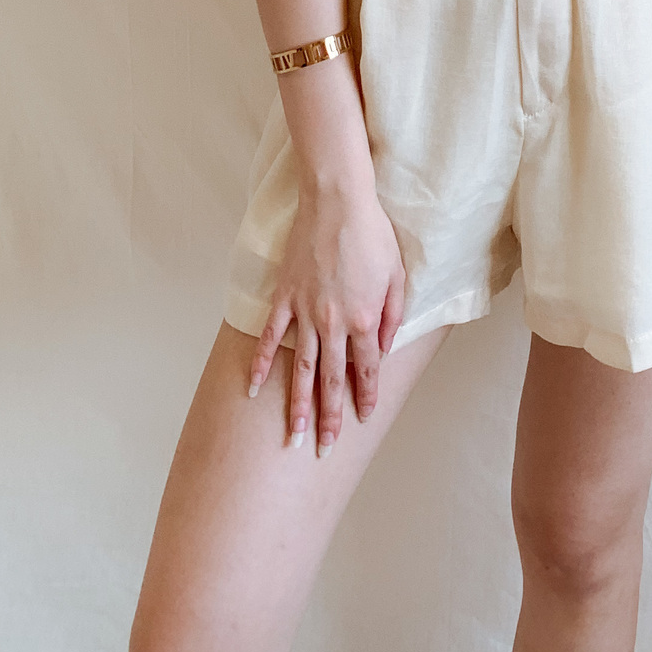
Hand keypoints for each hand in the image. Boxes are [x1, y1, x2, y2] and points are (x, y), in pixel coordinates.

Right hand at [247, 183, 406, 453]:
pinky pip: (271, 337)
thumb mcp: (396, 275)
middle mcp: (333, 323)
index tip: (362, 420)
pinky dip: (262, 364)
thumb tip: (384, 347)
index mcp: (363, 318)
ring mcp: (305, 312)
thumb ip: (391, 316)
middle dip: (330, 418)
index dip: (365, 396)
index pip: (367, 369)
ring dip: (298, 405)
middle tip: (323, 450)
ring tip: (294, 436)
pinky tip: (254, 389)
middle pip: (332, 380)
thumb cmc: (372, 234)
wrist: (337, 201)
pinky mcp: (284, 297)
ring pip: (302, 369)